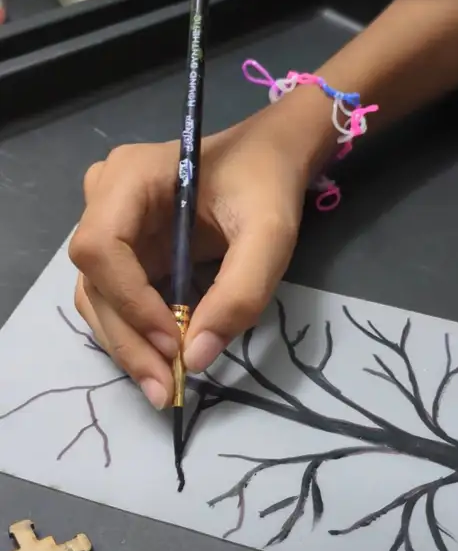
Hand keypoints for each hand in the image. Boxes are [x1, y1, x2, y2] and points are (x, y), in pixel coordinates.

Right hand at [69, 102, 322, 409]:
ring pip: (98, 298)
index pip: (101, 247)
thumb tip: (195, 359)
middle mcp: (103, 199)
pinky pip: (115, 300)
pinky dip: (135, 335)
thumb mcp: (269, 234)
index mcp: (129, 177)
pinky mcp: (121, 253)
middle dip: (128, 340)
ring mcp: (107, 226)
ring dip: (127, 346)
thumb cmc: (266, 186)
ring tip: (164, 385)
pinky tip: (162, 363)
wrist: (267, 162)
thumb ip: (240, 294)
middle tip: (164, 388)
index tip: (172, 342)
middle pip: (94, 282)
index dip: (130, 301)